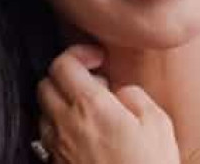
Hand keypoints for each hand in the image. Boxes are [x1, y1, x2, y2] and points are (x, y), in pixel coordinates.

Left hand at [36, 44, 180, 163]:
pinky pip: (46, 137)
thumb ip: (133, 95)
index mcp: (91, 106)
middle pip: (45, 83)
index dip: (79, 53)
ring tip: (87, 110)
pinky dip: (58, 127)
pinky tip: (82, 134)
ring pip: (42, 110)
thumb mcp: (157, 123)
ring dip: (59, 102)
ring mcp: (58, 147)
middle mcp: (67, 123)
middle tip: (92, 83)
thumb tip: (119, 91)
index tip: (98, 60)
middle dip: (66, 76)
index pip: (63, 63)